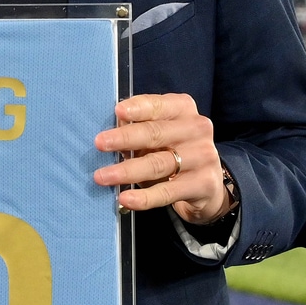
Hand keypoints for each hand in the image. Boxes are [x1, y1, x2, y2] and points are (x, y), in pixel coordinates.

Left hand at [92, 93, 236, 226]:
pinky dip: (144, 197)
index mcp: (183, 109)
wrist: (206, 182)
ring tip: (102, 176)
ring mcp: (203, 157)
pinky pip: (167, 192)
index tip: (117, 112)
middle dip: (124, 139)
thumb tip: (111, 133)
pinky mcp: (203, 184)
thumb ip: (138, 128)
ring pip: (158, 164)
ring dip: (126, 171)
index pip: (158, 105)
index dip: (138, 108)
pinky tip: (125, 198)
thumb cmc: (172, 149)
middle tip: (99, 144)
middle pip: (155, 134)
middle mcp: (196, 129)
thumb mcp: (158, 133)